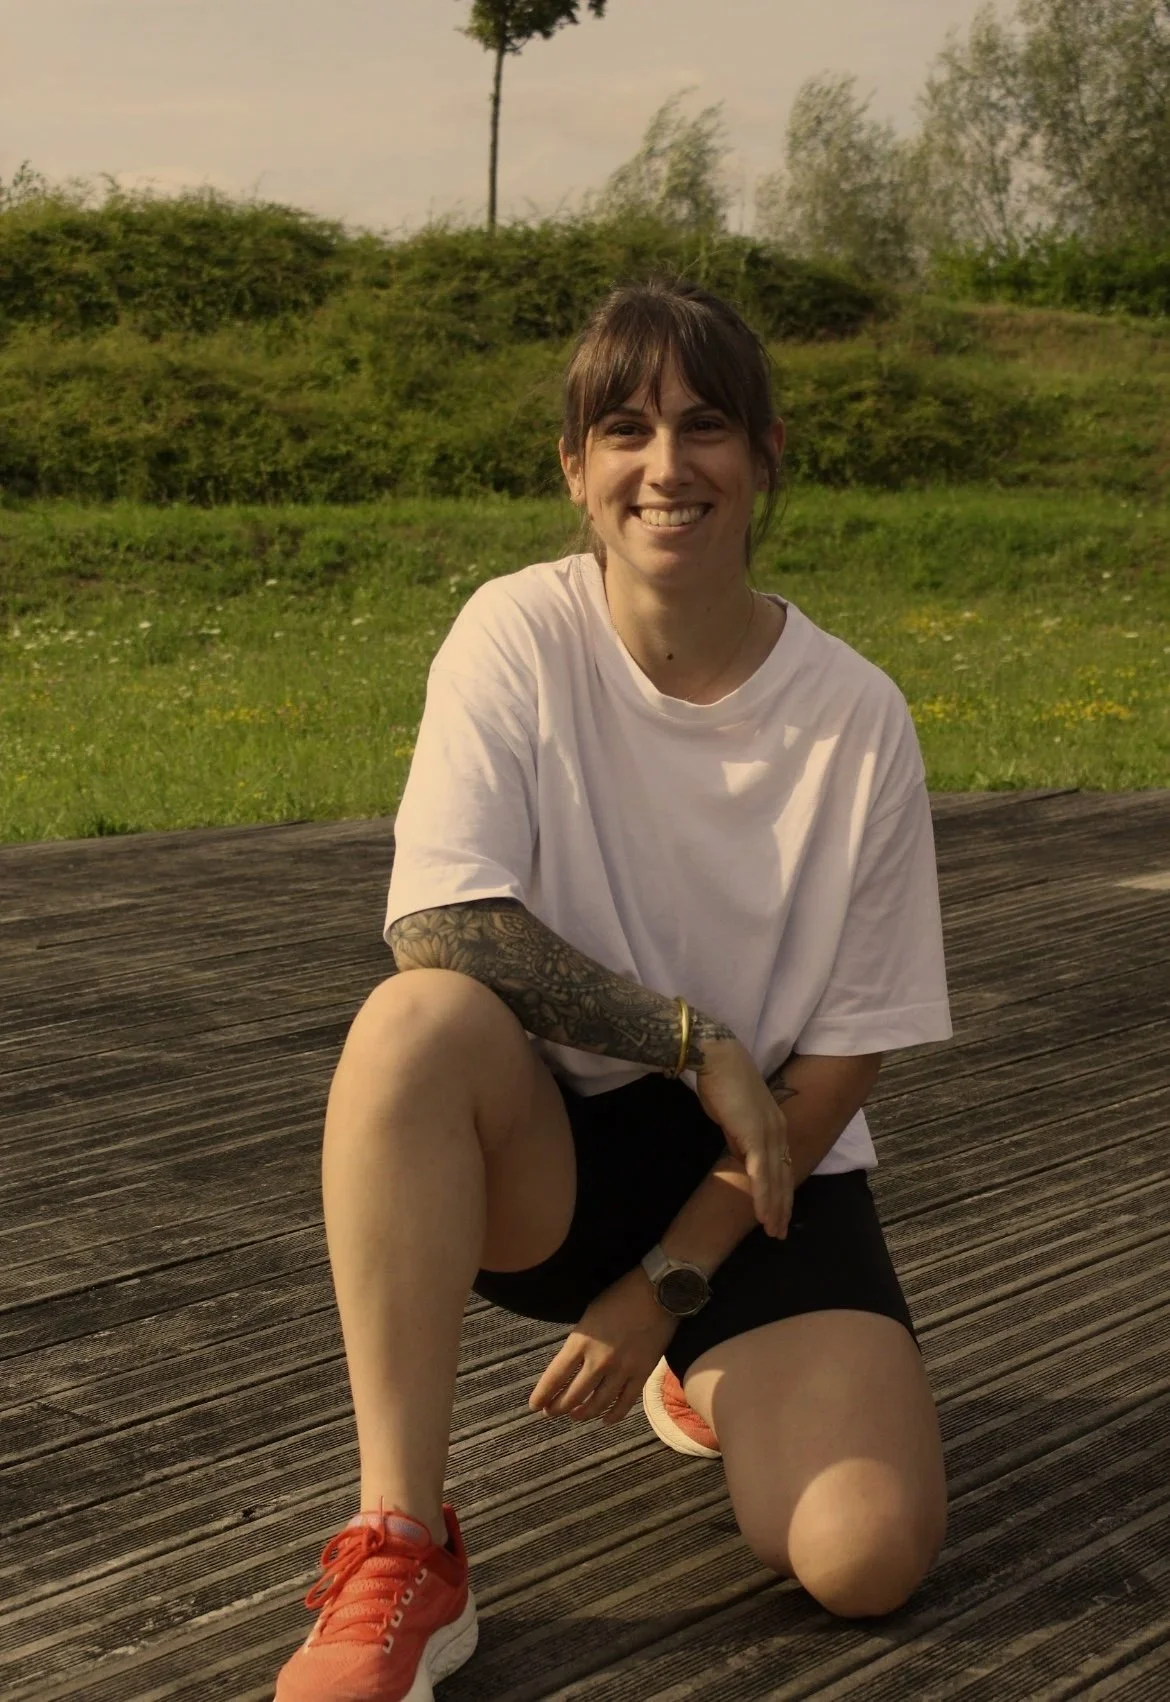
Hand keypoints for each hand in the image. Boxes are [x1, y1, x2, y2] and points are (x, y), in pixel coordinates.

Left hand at [528, 1267, 678, 1424]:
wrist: (657, 1293)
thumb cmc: (619, 1298)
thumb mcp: (589, 1317)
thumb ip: (579, 1344)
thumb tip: (569, 1367)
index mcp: (581, 1342)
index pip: (555, 1377)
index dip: (542, 1395)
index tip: (535, 1406)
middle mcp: (599, 1361)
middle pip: (573, 1396)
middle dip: (558, 1408)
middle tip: (552, 1412)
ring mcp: (622, 1370)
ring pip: (598, 1404)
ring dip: (583, 1414)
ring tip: (576, 1415)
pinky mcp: (642, 1374)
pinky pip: (625, 1403)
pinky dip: (613, 1415)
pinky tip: (605, 1419)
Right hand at [695, 1037, 793, 1238]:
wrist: (717, 1059)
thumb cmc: (721, 1082)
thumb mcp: (733, 1116)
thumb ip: (740, 1135)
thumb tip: (739, 1153)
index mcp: (774, 1125)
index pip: (783, 1165)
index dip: (781, 1190)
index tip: (779, 1211)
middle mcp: (778, 1131)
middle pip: (784, 1176)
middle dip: (782, 1207)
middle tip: (779, 1232)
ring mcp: (770, 1134)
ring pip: (776, 1180)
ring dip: (775, 1208)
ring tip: (773, 1231)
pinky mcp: (756, 1136)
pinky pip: (762, 1174)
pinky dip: (764, 1197)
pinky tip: (763, 1216)